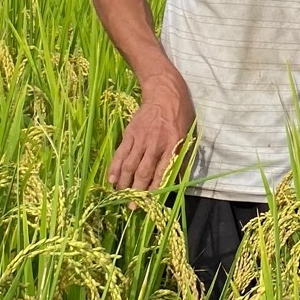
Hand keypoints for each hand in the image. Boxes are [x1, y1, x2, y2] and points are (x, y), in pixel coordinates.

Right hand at [109, 71, 193, 191]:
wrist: (165, 93)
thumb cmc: (181, 115)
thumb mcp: (189, 134)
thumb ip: (182, 156)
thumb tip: (177, 179)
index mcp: (173, 144)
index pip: (162, 171)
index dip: (155, 189)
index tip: (150, 203)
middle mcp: (155, 143)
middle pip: (143, 172)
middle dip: (137, 191)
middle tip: (132, 207)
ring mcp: (140, 139)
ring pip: (129, 165)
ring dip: (124, 183)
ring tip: (121, 197)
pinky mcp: (129, 134)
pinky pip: (120, 154)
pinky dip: (114, 168)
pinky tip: (111, 180)